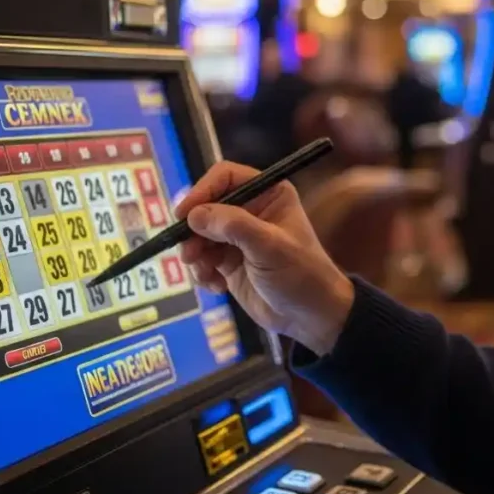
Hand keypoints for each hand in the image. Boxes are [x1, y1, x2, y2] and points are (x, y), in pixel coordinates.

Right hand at [175, 161, 354, 355]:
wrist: (310, 316)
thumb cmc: (300, 274)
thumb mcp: (270, 246)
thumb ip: (233, 226)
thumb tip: (194, 214)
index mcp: (268, 193)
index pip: (226, 177)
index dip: (202, 191)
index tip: (184, 215)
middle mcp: (251, 209)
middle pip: (206, 206)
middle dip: (194, 231)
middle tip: (191, 255)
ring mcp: (238, 236)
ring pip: (199, 234)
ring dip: (196, 254)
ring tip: (206, 274)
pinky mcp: (229, 261)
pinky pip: (202, 258)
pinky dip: (202, 272)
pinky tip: (217, 287)